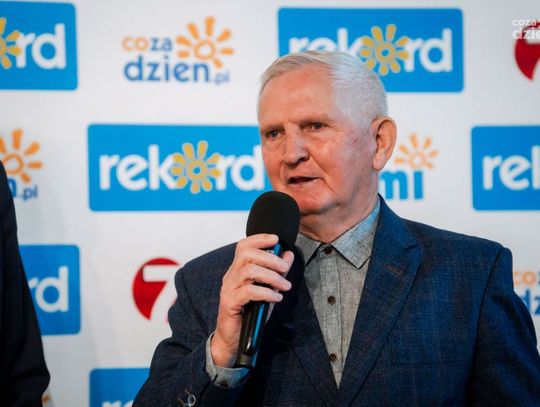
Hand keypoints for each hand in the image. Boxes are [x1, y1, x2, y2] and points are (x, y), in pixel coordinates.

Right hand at [210, 234, 293, 367]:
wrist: (233, 339)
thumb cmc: (249, 313)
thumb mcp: (268, 290)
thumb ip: (277, 272)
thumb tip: (288, 255)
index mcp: (237, 270)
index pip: (243, 246)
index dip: (259, 239)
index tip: (276, 239)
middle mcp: (230, 276)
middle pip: (247, 255)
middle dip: (270, 258)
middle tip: (285, 268)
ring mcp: (228, 289)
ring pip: (249, 271)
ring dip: (272, 277)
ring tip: (285, 286)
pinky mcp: (230, 303)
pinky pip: (249, 291)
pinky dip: (266, 292)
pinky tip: (275, 298)